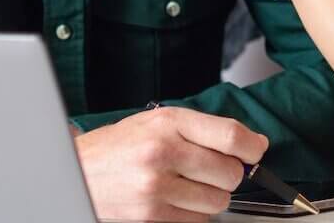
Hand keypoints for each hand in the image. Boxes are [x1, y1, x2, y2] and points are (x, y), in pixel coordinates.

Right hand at [73, 106, 266, 222]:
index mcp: (168, 123)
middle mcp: (162, 153)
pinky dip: (194, 213)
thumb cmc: (119, 146)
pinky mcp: (150, 215)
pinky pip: (198, 220)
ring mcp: (156, 187)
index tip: (256, 151)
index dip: (253, 147)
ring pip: (218, 201)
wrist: (77, 171)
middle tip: (211, 170)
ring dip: (212, 196)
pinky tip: (175, 199)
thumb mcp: (158, 121)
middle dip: (229, 173)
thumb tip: (249, 145)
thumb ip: (203, 130)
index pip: (231, 136)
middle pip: (230, 172)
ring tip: (189, 185)